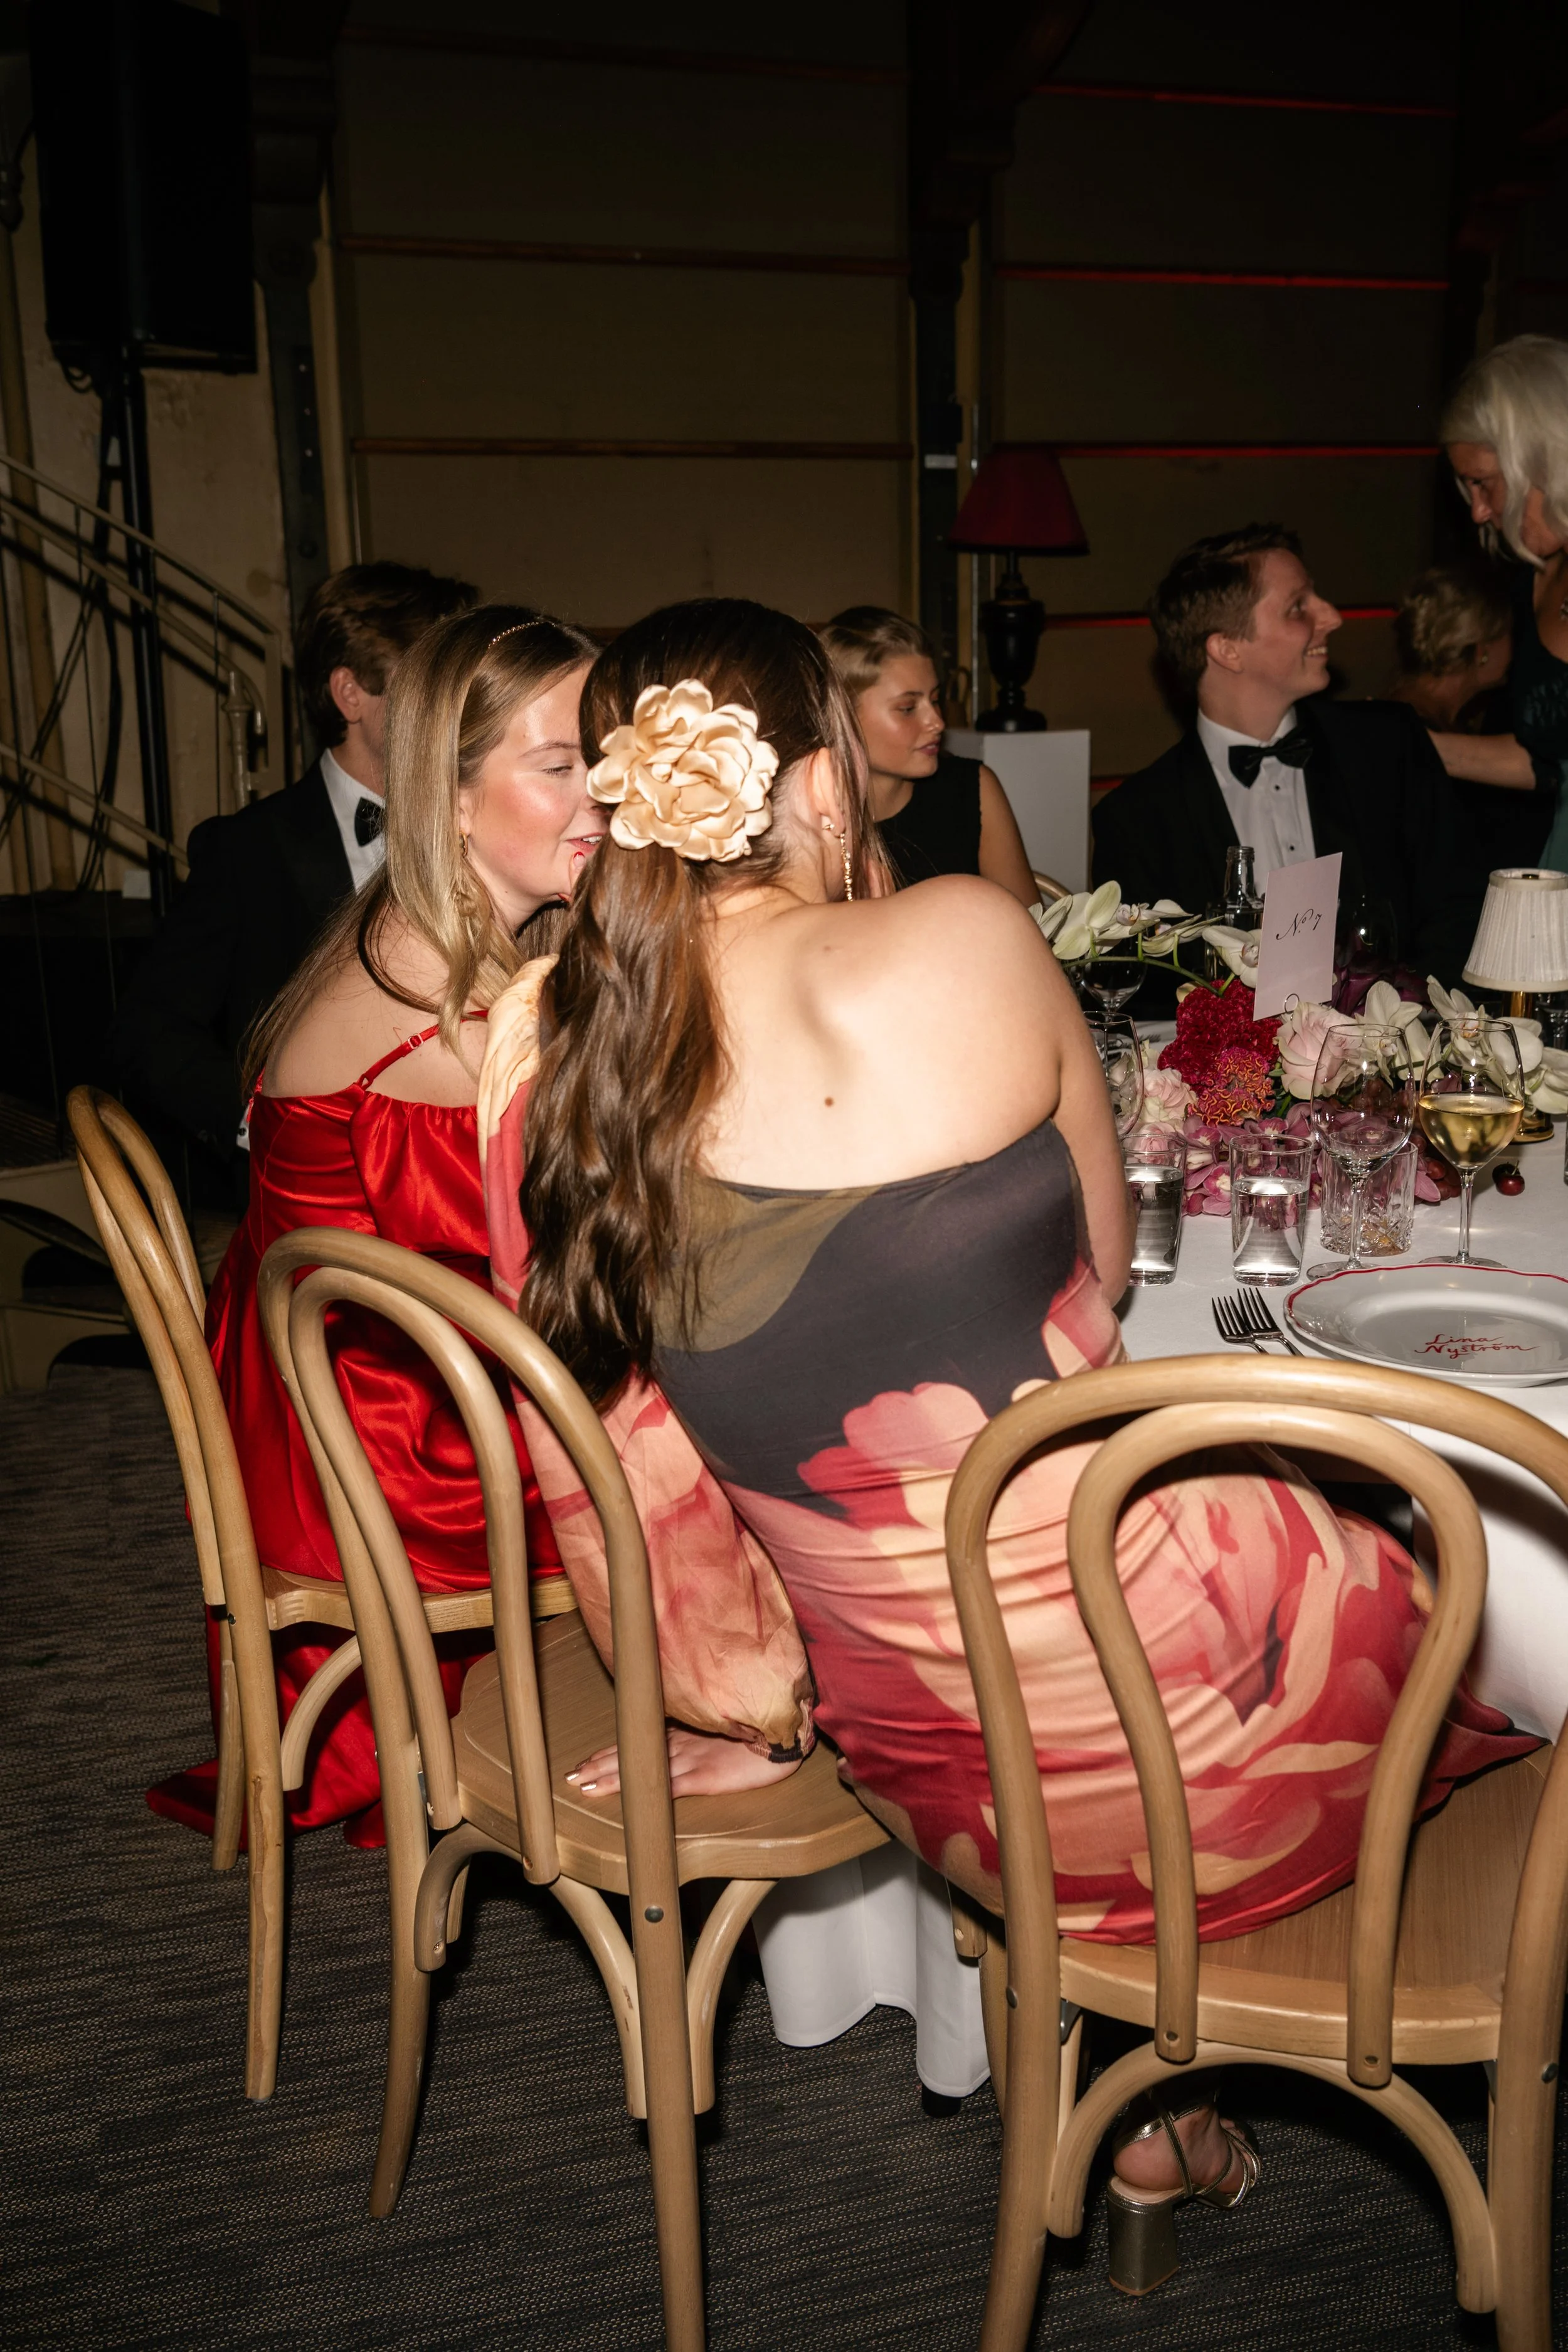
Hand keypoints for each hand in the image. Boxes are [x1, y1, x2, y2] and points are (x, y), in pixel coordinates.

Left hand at [567, 1725, 802, 1797]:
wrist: (788, 1733)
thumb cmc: (760, 1733)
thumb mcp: (723, 1731)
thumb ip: (701, 1736)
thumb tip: (681, 1745)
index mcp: (686, 1732)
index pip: (639, 1740)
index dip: (611, 1751)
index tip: (586, 1761)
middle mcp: (682, 1743)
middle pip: (632, 1752)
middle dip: (600, 1765)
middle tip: (572, 1776)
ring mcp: (692, 1758)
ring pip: (642, 1768)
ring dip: (611, 1777)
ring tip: (583, 1785)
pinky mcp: (706, 1776)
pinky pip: (669, 1786)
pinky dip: (645, 1792)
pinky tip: (627, 1798)